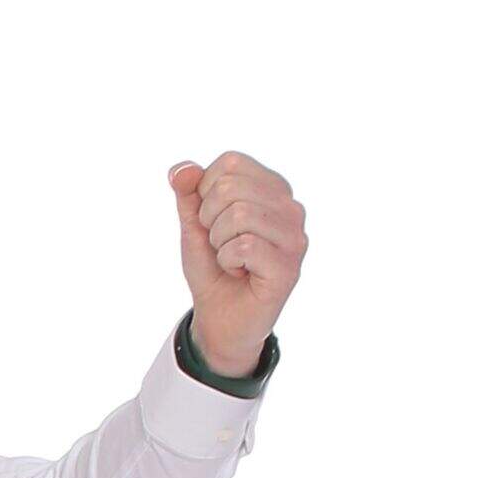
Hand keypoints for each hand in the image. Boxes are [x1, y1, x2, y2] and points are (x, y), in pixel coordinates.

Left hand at [170, 152, 305, 375]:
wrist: (220, 315)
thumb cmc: (212, 264)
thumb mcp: (193, 223)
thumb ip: (188, 192)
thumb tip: (182, 169)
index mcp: (272, 188)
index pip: (231, 163)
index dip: (205, 191)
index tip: (213, 219)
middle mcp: (291, 208)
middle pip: (232, 188)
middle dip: (209, 219)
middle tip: (220, 242)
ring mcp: (296, 237)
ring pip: (240, 215)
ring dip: (218, 242)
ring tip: (230, 258)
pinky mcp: (290, 267)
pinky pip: (244, 246)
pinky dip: (227, 261)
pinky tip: (240, 272)